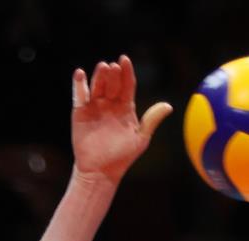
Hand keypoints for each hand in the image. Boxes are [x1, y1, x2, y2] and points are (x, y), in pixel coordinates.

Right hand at [71, 55, 171, 184]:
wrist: (101, 172)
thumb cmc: (122, 157)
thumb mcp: (140, 138)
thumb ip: (152, 120)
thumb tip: (169, 106)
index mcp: (125, 106)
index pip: (127, 85)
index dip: (126, 72)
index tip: (125, 60)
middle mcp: (110, 103)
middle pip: (112, 83)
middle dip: (113, 74)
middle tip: (114, 67)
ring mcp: (95, 106)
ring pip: (97, 86)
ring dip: (99, 76)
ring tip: (102, 67)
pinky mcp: (80, 112)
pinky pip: (80, 96)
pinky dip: (79, 85)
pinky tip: (80, 74)